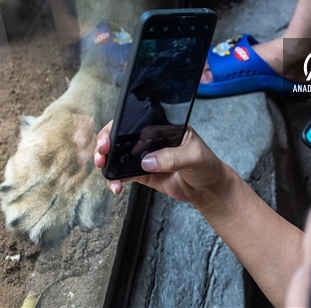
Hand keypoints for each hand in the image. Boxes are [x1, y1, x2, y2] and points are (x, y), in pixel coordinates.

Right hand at [94, 121, 231, 210]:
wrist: (208, 189)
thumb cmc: (206, 164)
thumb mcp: (194, 156)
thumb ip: (172, 157)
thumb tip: (147, 161)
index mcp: (163, 126)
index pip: (136, 122)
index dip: (119, 127)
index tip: (109, 138)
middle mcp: (151, 139)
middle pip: (121, 136)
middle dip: (106, 143)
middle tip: (102, 153)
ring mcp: (145, 157)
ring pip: (119, 156)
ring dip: (108, 162)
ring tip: (105, 170)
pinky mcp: (143, 174)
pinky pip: (124, 174)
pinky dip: (116, 180)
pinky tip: (115, 186)